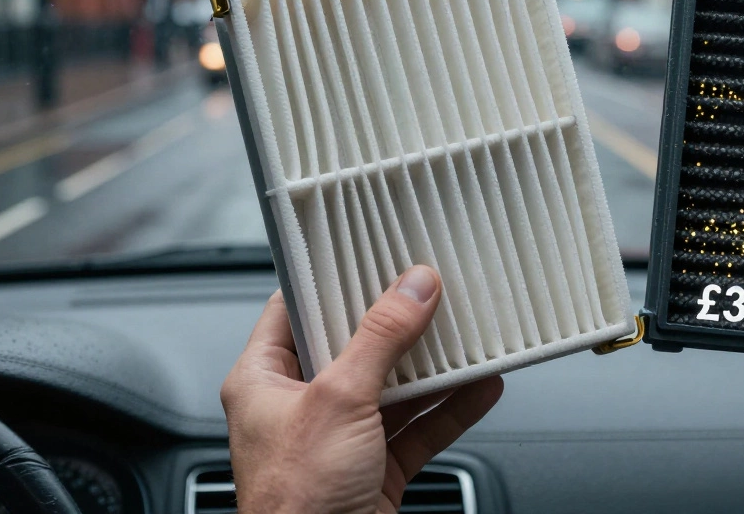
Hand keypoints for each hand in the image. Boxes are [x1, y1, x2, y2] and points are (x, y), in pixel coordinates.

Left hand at [221, 265, 503, 513]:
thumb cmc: (294, 504)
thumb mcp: (340, 400)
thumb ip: (381, 338)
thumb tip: (413, 287)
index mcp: (262, 381)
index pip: (293, 309)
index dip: (330, 279)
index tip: (369, 254)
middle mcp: (297, 408)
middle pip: (353, 347)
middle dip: (396, 323)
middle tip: (430, 290)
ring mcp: (338, 441)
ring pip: (392, 389)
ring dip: (432, 368)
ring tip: (467, 334)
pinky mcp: (373, 470)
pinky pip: (417, 428)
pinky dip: (450, 409)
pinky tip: (480, 387)